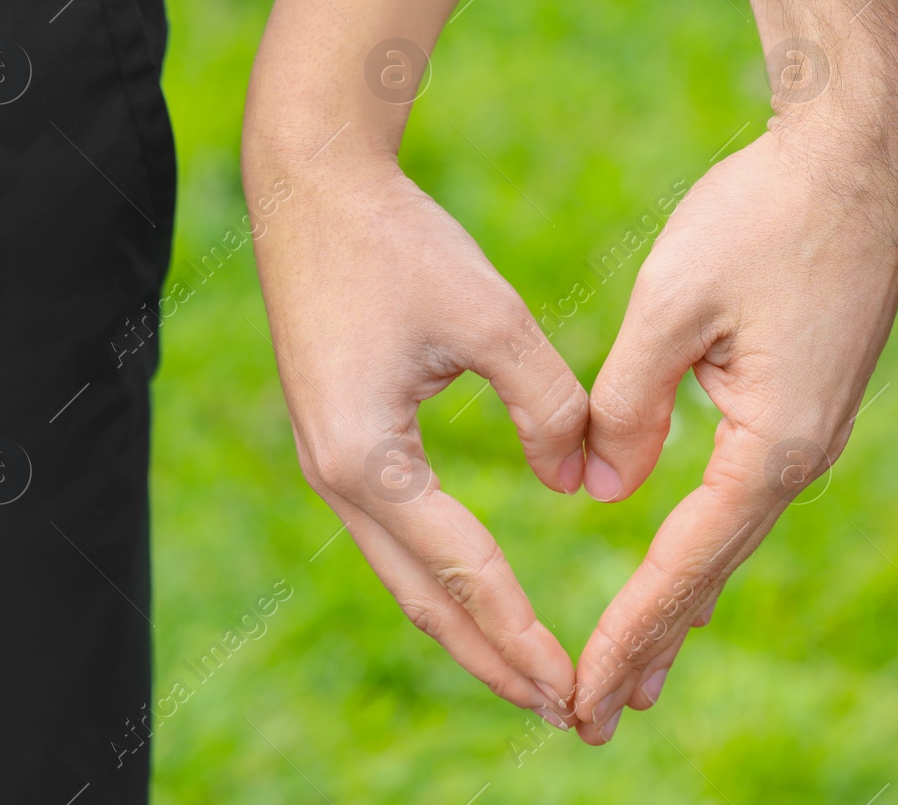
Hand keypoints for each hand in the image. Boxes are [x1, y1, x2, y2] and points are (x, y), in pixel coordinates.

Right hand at [248, 153, 588, 727]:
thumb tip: (583, 484)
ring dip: (470, 628)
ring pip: (409, 575)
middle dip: (495, 662)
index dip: (524, 635)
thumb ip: (550, 406)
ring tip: (531, 676)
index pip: (466, 573)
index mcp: (370, 461)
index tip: (576, 688)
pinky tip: (484, 593)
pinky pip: (399, 535)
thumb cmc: (400, 243)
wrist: (314, 185)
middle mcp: (339, 479)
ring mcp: (331, 463)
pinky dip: (446, 578)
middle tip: (565, 713)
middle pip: (427, 600)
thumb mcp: (493, 319)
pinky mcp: (341, 440)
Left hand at [571, 47, 897, 742]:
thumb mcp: (668, 306)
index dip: (631, 629)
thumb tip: (599, 488)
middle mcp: (804, 451)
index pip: (685, 562)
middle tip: (602, 714)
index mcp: (774, 442)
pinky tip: (688, 557)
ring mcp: (815, 425)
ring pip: (733, 533)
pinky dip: (707, 538)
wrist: (859, 146)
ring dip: (683, 598)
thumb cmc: (764, 214)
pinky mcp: (811, 394)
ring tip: (640, 663)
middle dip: (658, 640)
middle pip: (716, 568)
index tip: (583, 692)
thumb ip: (624, 405)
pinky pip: (748, 489)